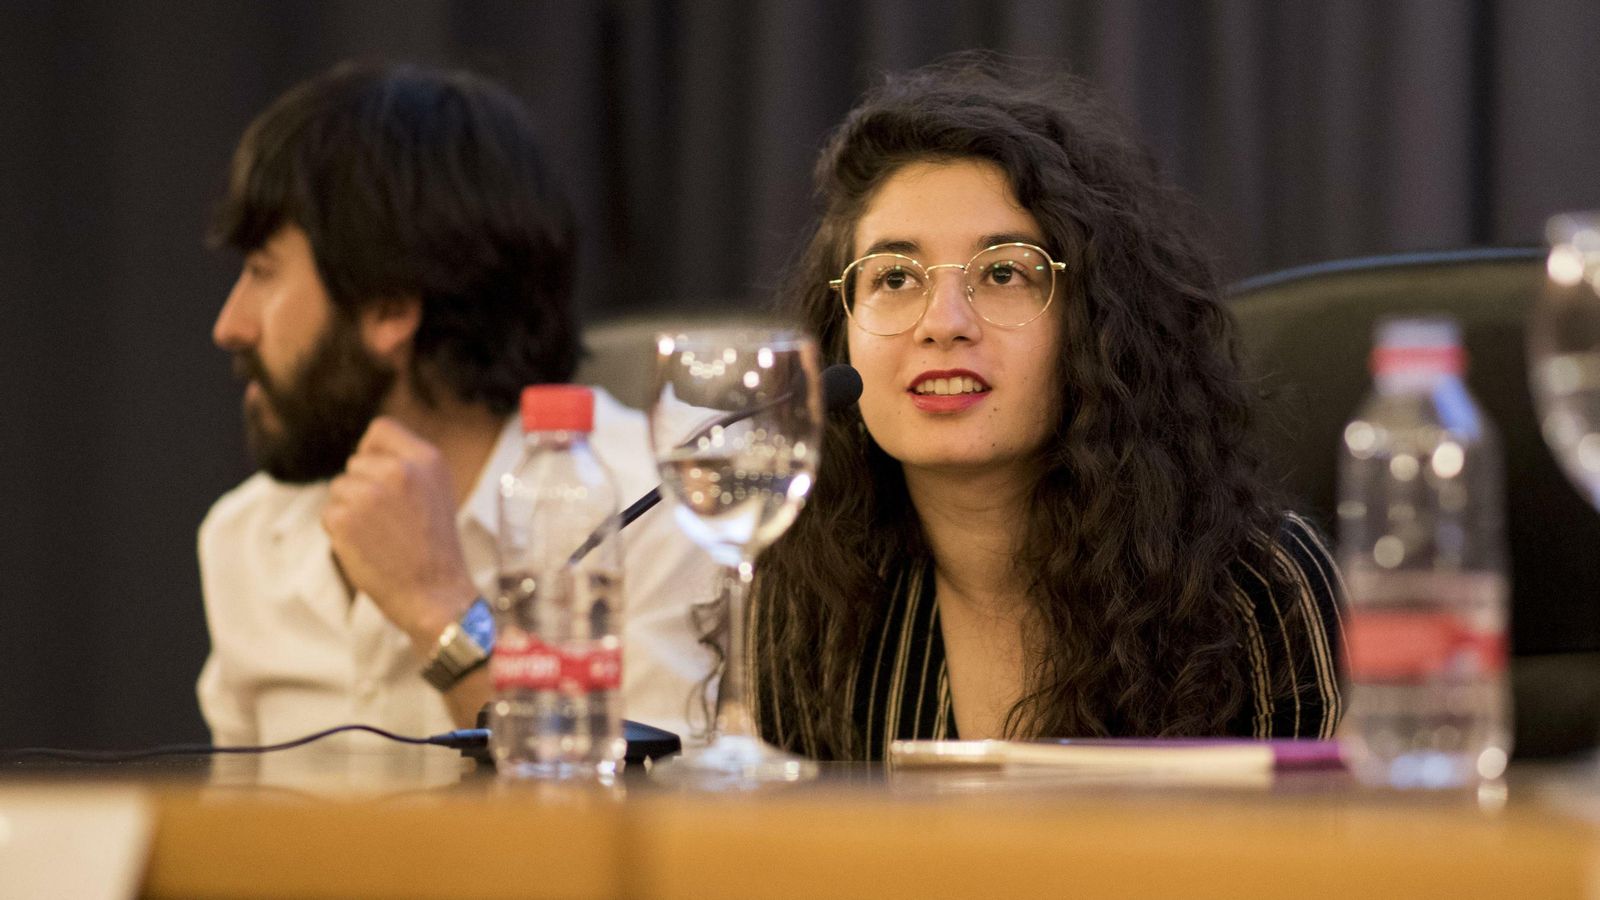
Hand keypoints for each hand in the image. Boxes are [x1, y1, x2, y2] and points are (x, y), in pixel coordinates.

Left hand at [323, 417, 476, 651]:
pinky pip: (329, 513)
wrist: (435, 593)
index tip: (379, 475)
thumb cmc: (434, 546)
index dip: (373, 451)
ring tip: (379, 534)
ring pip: (339, 487)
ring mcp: (370, 493)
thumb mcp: (437, 490)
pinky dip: (340, 531)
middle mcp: (400, 470)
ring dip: (350, 509)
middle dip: (363, 486)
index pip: (381, 429)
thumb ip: (408, 465)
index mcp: (427, 459)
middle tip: (387, 519)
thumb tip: (366, 451)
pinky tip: (367, 546)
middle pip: (356, 461)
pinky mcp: (345, 518)